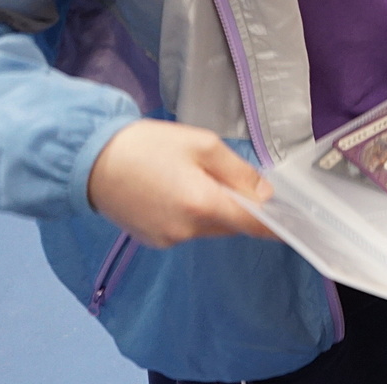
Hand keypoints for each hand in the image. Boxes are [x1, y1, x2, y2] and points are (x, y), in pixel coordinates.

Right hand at [87, 119, 276, 248]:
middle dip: (240, 206)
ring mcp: (168, 240)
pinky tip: (176, 189)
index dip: (277, 224)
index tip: (297, 222)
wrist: (89, 160)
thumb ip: (238, 172)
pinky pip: (187, 230)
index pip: (253, 224)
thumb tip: (265, 194)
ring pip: (209, 227)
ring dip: (214, 209)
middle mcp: (187, 231)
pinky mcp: (153, 240)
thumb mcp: (202, 145)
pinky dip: (192, 214)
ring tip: (195, 177)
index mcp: (202, 205)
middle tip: (235, 178)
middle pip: (231, 224)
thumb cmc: (148, 146)